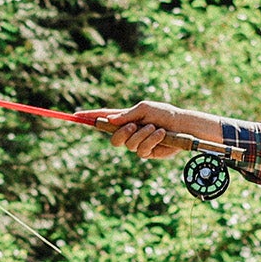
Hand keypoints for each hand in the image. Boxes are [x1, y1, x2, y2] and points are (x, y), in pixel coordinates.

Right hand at [76, 100, 202, 159]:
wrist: (183, 126)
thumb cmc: (165, 114)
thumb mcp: (145, 109)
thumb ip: (127, 115)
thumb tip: (109, 120)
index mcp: (126, 118)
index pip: (104, 117)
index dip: (90, 117)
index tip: (77, 116)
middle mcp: (130, 131)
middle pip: (113, 138)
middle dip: (121, 133)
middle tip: (134, 126)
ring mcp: (138, 143)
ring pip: (128, 145)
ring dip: (142, 135)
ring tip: (154, 128)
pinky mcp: (148, 153)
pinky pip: (141, 151)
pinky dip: (151, 141)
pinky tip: (160, 135)